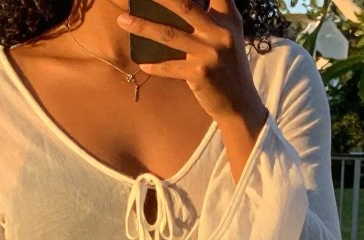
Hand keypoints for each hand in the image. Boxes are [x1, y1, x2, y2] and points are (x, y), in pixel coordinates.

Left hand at [117, 0, 265, 128]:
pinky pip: (170, 67)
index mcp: (228, 20)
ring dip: (143, 27)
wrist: (240, 105)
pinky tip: (142, 64)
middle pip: (185, 5)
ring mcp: (209, 53)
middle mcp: (220, 32)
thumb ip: (211, 18)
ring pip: (170, 34)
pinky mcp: (200, 74)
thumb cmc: (228, 68)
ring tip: (123, 20)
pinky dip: (155, 66)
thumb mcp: (227, 38)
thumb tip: (179, 7)